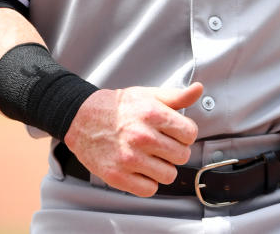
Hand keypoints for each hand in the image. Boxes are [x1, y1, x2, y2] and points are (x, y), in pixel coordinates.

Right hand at [63, 82, 203, 196]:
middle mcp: (142, 137)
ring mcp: (130, 158)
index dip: (184, 134)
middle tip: (160, 145)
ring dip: (162, 168)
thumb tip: (198, 89)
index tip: (174, 133)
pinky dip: (147, 182)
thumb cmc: (117, 108)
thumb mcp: (147, 95)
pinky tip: (139, 169)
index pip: (190, 134)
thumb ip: (175, 96)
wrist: (81, 118)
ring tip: (149, 157)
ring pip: (168, 175)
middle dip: (174, 151)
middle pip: (182, 156)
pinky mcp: (118, 176)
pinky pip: (149, 189)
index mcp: (152, 114)